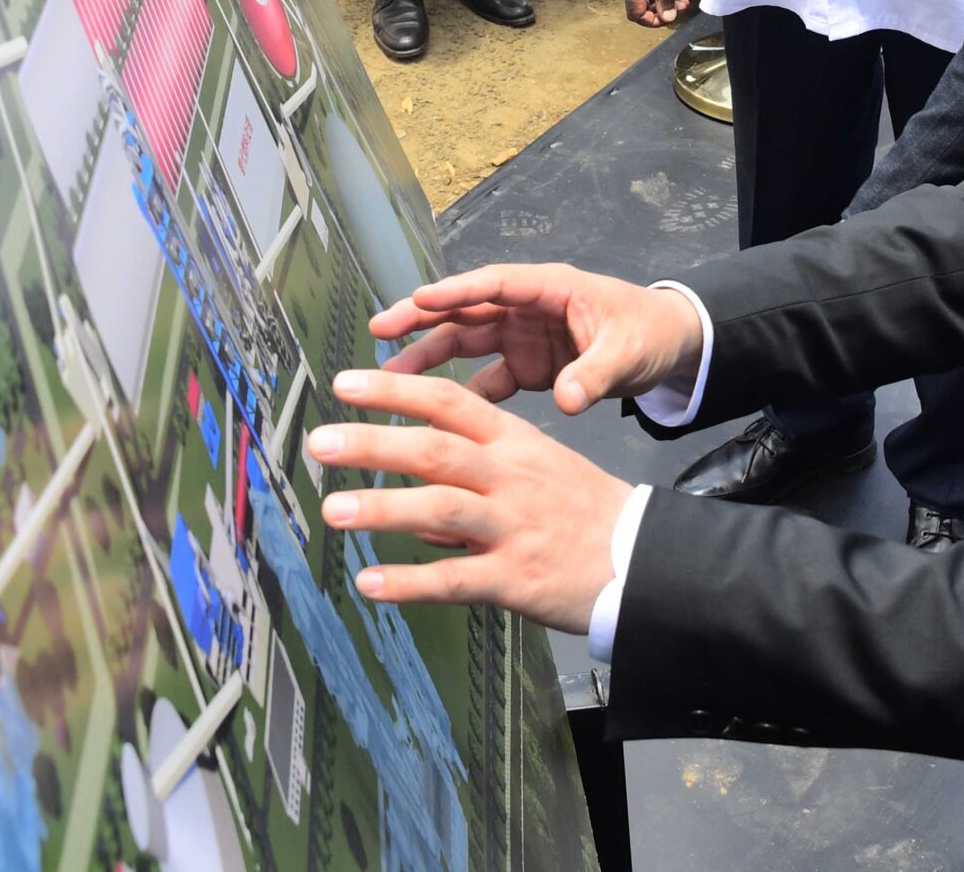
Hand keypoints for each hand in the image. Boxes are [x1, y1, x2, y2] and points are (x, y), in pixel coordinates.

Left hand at [308, 368, 635, 633]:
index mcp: (514, 442)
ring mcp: (511, 527)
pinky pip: (454, 579)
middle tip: (321, 442)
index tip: (346, 383)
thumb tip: (415, 488)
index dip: (394, 390)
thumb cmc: (586, 510)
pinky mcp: (515, 578)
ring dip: (381, 507)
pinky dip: (409, 581)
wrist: (642, 558)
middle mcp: (509, 477)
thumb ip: (476, 469)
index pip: (447, 402)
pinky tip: (370, 581)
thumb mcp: (538, 467)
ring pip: (439, 509)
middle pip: (434, 449)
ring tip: (333, 509)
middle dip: (372, 442)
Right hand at [369, 261, 706, 410]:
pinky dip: (462, 395)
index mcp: (551, 288)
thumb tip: (568, 400)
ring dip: (431, 357)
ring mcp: (523, 336)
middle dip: (423, 318)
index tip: (420, 300)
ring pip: (467, 342)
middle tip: (381, 329)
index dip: (457, 291)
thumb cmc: (649, 331)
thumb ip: (596, 374)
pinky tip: (433, 415)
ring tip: (390, 375)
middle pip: (467, 309)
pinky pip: (487, 379)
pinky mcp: (527, 366)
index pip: (496, 284)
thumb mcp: (628, 350)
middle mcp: (528, 308)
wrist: (669, 348)